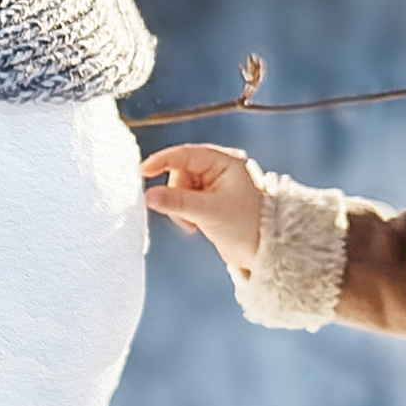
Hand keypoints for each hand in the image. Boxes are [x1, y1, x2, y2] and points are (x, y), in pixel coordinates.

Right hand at [140, 143, 263, 276]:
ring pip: (178, 187)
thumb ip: (177, 202)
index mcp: (226, 161)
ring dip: (180, 207)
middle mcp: (219, 167)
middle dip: (176, 195)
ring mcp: (213, 183)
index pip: (186, 154)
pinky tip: (195, 224)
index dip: (162, 161)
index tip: (143, 171)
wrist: (261, 252)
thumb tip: (149, 195)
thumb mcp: (209, 213)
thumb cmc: (247, 227)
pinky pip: (183, 198)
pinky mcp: (207, 198)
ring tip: (194, 223)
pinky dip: (183, 212)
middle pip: (179, 172)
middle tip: (185, 215)